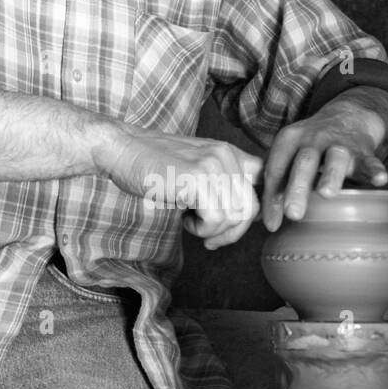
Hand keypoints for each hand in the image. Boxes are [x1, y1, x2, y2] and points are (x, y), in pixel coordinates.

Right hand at [98, 122, 262, 248]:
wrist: (123, 150)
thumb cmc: (153, 167)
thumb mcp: (196, 171)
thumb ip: (222, 185)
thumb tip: (248, 219)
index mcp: (230, 152)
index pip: (264, 182)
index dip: (256, 209)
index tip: (235, 226)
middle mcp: (227, 156)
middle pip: (251, 208)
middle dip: (232, 232)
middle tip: (209, 238)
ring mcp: (214, 165)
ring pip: (234, 217)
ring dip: (212, 230)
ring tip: (191, 221)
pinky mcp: (199, 179)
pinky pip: (216, 219)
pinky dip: (200, 228)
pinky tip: (184, 218)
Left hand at [262, 95, 387, 231]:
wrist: (347, 116)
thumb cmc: (312, 146)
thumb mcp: (290, 156)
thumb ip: (278, 184)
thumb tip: (265, 221)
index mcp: (289, 140)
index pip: (277, 169)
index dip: (272, 197)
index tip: (272, 225)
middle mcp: (313, 139)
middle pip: (303, 162)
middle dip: (297, 187)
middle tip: (293, 213)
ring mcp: (339, 144)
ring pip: (335, 158)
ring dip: (331, 175)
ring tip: (327, 194)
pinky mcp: (363, 150)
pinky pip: (370, 160)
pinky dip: (375, 170)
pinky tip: (380, 180)